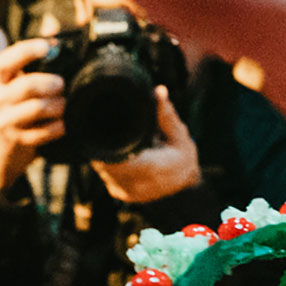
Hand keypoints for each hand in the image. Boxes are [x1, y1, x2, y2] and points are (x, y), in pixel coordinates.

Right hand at [0, 39, 64, 194]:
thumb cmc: (14, 110)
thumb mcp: (14, 87)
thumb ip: (31, 67)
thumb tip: (55, 40)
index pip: (5, 62)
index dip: (26, 51)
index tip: (47, 46)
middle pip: (27, 86)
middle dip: (50, 83)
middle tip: (62, 85)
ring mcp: (7, 122)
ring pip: (37, 108)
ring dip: (58, 105)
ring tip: (64, 105)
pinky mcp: (18, 141)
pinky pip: (44, 133)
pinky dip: (59, 127)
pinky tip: (63, 124)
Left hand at [91, 88, 201, 205]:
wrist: (183, 195)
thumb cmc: (182, 163)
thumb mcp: (180, 137)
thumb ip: (167, 116)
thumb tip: (158, 91)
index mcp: (149, 169)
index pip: (117, 155)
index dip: (107, 140)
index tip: (104, 123)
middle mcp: (133, 184)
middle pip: (104, 160)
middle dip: (103, 142)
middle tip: (104, 124)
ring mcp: (123, 191)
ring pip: (101, 167)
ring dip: (105, 151)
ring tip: (111, 136)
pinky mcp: (118, 193)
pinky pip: (104, 174)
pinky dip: (107, 161)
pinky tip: (115, 149)